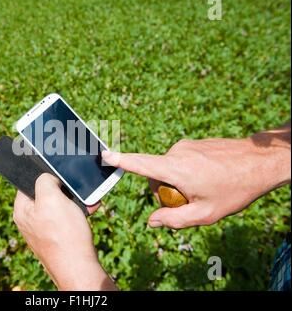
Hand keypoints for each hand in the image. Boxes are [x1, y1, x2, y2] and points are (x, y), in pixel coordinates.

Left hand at [13, 173, 116, 289]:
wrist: (79, 267)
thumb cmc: (64, 235)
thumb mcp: (51, 198)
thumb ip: (45, 181)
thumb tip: (47, 177)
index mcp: (22, 211)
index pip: (27, 184)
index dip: (43, 177)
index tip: (57, 176)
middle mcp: (31, 221)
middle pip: (46, 195)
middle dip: (64, 191)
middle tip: (75, 191)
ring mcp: (45, 230)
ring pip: (60, 206)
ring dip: (75, 201)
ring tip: (86, 202)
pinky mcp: (59, 237)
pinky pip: (69, 218)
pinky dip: (79, 213)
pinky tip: (88, 212)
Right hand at [102, 124, 290, 228]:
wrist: (261, 160)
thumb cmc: (235, 188)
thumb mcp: (206, 213)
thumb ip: (174, 219)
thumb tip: (152, 221)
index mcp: (176, 169)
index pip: (140, 164)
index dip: (121, 161)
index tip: (104, 154)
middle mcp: (176, 153)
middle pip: (155, 175)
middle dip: (165, 190)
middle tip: (192, 200)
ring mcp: (185, 146)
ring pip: (168, 169)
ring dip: (178, 181)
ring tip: (205, 187)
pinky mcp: (193, 144)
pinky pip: (180, 161)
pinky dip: (187, 172)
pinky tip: (208, 177)